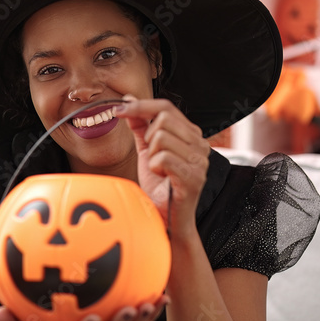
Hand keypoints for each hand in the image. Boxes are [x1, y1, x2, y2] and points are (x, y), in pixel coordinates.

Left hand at [114, 95, 209, 234]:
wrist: (167, 219)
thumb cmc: (160, 186)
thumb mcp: (147, 151)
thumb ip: (141, 126)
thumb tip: (129, 101)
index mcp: (192, 135)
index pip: (166, 107)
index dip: (140, 106)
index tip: (118, 109)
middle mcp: (200, 145)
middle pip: (164, 119)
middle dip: (149, 138)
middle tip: (152, 157)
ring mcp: (200, 161)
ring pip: (162, 138)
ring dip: (152, 156)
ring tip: (160, 170)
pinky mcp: (194, 177)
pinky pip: (163, 158)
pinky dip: (155, 169)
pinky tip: (162, 178)